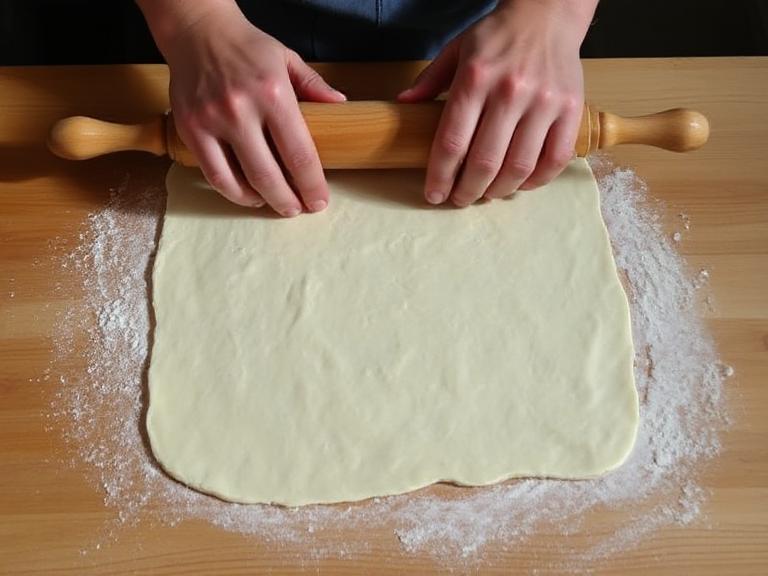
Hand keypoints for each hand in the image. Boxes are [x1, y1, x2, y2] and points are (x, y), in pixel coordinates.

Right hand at [142, 1, 345, 216]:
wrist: (198, 30)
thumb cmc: (247, 47)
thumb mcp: (288, 58)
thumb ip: (315, 86)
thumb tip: (342, 105)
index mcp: (274, 94)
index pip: (299, 154)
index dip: (312, 185)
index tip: (319, 200)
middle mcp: (241, 110)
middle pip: (269, 175)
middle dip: (289, 201)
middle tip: (299, 210)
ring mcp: (212, 122)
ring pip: (239, 181)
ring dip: (262, 201)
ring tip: (275, 204)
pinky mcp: (190, 130)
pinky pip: (214, 174)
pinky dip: (233, 192)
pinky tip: (248, 194)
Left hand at [398, 0, 595, 205]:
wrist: (547, 14)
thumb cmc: (497, 36)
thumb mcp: (456, 50)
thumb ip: (430, 80)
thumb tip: (402, 104)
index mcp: (475, 78)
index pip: (451, 142)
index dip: (440, 176)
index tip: (434, 195)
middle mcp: (510, 91)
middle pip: (484, 161)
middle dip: (467, 191)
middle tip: (460, 199)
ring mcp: (544, 102)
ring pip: (519, 166)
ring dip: (499, 190)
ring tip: (488, 194)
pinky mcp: (571, 109)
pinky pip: (555, 159)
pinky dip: (536, 180)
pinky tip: (520, 183)